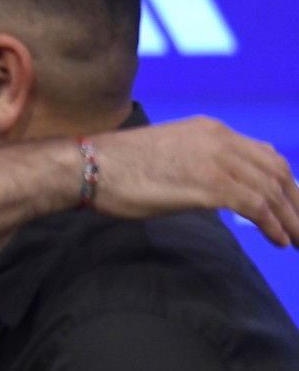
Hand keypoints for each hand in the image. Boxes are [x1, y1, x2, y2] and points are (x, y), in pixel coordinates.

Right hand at [89, 116, 298, 247]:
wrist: (92, 166)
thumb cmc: (117, 168)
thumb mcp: (167, 155)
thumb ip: (196, 164)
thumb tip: (211, 189)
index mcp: (211, 130)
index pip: (264, 154)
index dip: (286, 183)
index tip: (292, 205)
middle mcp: (221, 138)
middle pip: (277, 170)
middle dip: (296, 201)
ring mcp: (216, 159)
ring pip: (272, 189)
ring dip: (292, 219)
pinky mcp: (209, 183)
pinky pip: (256, 206)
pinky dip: (273, 224)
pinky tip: (280, 240)